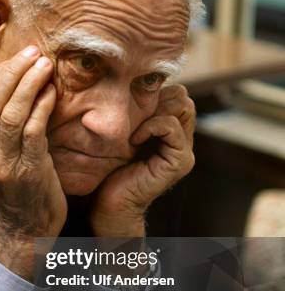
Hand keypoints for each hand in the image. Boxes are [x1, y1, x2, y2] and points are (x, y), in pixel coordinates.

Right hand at [0, 46, 66, 278]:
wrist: (28, 227)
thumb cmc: (19, 182)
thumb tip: (15, 76)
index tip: (19, 56)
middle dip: (13, 71)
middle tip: (35, 53)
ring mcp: (1, 164)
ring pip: (10, 112)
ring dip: (29, 83)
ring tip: (45, 65)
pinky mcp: (26, 171)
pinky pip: (32, 129)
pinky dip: (42, 105)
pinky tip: (52, 93)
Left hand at [89, 84, 195, 236]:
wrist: (109, 205)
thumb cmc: (108, 170)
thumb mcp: (121, 134)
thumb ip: (132, 115)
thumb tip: (126, 85)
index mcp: (170, 132)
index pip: (176, 94)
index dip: (155, 92)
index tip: (129, 105)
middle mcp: (182, 140)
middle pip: (183, 97)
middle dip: (157, 98)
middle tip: (133, 115)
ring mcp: (183, 151)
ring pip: (183, 107)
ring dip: (154, 110)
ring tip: (133, 128)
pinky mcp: (179, 162)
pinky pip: (172, 127)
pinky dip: (152, 126)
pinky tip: (134, 139)